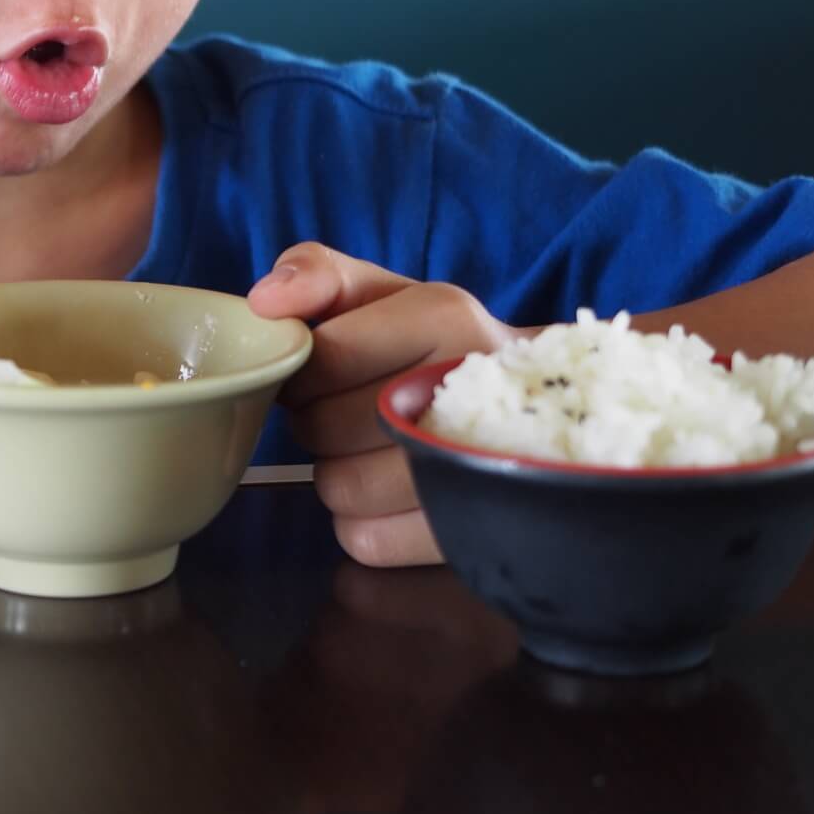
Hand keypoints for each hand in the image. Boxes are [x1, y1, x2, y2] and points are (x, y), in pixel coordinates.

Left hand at [248, 244, 514, 566]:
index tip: (319, 370)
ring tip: (373, 450)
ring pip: (339, 486)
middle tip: (349, 411)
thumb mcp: (388, 292)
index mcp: (446, 317)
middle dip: (318, 420)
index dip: (302, 369)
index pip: (324, 356)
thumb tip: (265, 301)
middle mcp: (466, 389)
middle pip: (323, 426)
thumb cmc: (440, 344)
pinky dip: (364, 523)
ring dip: (338, 473)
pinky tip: (391, 495)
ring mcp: (474, 467)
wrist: (549, 404)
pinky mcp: (470, 532)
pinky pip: (366, 539)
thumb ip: (319, 274)